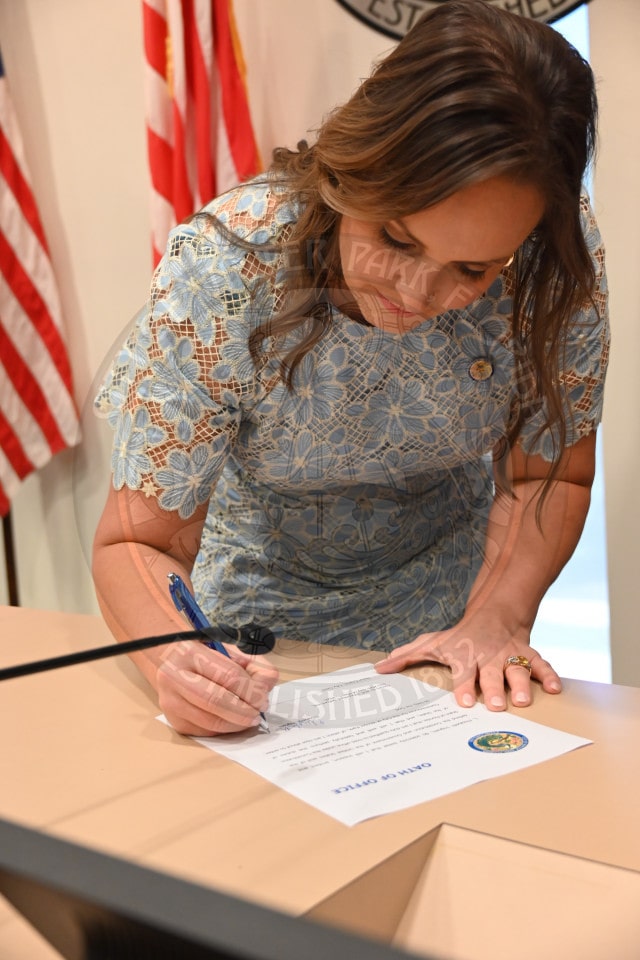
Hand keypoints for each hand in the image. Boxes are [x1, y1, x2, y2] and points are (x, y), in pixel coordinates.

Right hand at [156, 640, 278, 735]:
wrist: (168, 661)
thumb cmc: (204, 654)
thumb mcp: (228, 648)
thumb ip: (252, 663)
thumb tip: (267, 684)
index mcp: (189, 652)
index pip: (227, 675)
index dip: (250, 690)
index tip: (263, 698)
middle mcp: (173, 677)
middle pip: (215, 700)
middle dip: (243, 710)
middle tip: (257, 713)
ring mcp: (170, 701)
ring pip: (209, 721)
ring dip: (236, 724)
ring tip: (249, 719)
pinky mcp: (174, 721)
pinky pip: (205, 732)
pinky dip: (224, 730)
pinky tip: (233, 722)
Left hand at [374, 611, 560, 710]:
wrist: (494, 613)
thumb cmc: (459, 636)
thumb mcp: (432, 643)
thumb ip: (408, 656)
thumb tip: (380, 668)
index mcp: (465, 656)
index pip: (463, 671)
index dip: (463, 686)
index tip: (462, 701)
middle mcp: (488, 656)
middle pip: (491, 673)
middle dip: (493, 688)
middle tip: (495, 705)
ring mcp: (510, 655)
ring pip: (518, 669)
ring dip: (522, 684)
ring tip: (523, 700)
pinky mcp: (528, 653)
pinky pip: (542, 663)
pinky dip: (549, 674)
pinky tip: (556, 688)